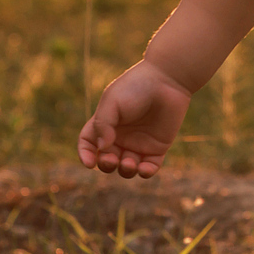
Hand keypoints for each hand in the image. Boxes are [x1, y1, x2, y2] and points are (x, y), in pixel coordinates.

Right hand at [77, 61, 191, 178]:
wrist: (167, 80)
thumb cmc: (136, 87)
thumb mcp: (112, 101)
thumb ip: (102, 124)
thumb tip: (102, 147)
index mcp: (106, 123)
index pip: (89, 143)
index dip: (85, 154)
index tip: (89, 163)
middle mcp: (120, 136)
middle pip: (107, 159)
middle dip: (106, 165)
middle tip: (112, 159)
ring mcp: (139, 143)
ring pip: (127, 168)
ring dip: (125, 170)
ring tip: (130, 163)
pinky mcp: (157, 148)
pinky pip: (149, 168)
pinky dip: (145, 173)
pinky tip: (144, 169)